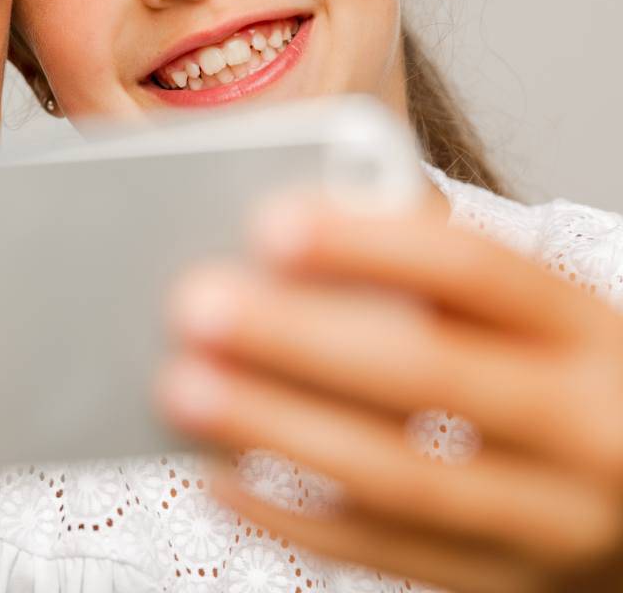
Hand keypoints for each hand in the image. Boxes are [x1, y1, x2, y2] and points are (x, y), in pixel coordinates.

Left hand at [157, 199, 622, 592]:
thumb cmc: (556, 376)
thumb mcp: (533, 314)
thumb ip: (436, 261)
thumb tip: (306, 209)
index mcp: (584, 329)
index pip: (474, 271)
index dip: (369, 244)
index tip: (267, 223)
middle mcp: (586, 425)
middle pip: (427, 374)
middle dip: (300, 339)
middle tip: (193, 306)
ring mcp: (551, 520)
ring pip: (399, 478)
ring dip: (277, 430)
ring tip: (180, 386)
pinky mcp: (504, 586)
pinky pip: (384, 555)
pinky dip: (290, 519)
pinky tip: (216, 476)